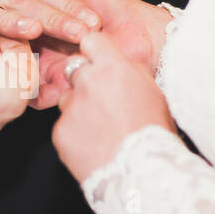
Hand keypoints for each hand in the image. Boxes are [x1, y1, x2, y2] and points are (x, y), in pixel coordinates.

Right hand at [17, 0, 173, 108]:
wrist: (146, 38)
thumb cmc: (120, 10)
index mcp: (48, 22)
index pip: (17, 22)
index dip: (4, 19)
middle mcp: (47, 47)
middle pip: (15, 50)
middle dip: (5, 47)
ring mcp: (54, 68)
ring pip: (24, 74)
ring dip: (16, 70)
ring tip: (12, 62)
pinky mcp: (65, 87)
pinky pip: (41, 96)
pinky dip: (33, 94)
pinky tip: (30, 84)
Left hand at [52, 32, 174, 182]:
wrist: (143, 174)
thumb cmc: (154, 133)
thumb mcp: (153, 91)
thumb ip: (130, 71)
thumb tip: (118, 61)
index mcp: (113, 67)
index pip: (91, 40)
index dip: (95, 51)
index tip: (98, 61)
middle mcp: (87, 82)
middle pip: (75, 69)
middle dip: (86, 81)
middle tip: (103, 101)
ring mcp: (70, 107)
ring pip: (68, 99)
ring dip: (79, 108)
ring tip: (101, 129)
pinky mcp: (60, 131)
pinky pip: (64, 125)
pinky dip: (75, 133)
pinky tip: (94, 144)